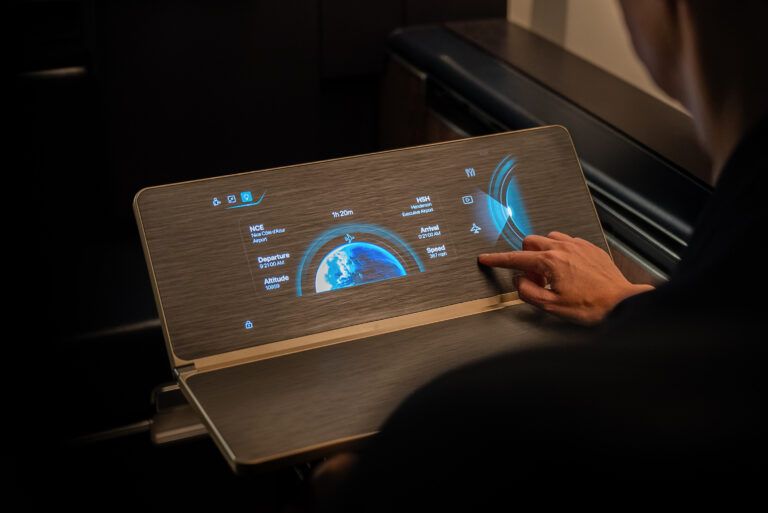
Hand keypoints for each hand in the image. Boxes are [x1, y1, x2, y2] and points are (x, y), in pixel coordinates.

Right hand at [478, 232, 652, 324]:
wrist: (620, 303)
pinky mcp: (590, 248)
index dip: (497, 260)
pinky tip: (568, 270)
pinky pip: (567, 242)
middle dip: (526, 258)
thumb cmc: (590, 306)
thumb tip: (518, 281)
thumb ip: (526, 291)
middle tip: (534, 278)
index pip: (515, 258)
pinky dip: (561, 252)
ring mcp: (578, 245)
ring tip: (551, 274)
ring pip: (549, 238)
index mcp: (550, 262)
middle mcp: (563, 248)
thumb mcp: (550, 306)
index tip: (486, 259)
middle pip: (530, 242)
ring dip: (543, 253)